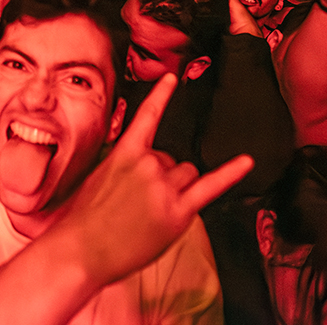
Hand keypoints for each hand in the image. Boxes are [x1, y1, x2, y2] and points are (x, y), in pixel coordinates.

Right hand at [53, 74, 253, 286]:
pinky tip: (246, 162)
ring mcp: (164, 186)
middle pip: (172, 159)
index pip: (148, 115)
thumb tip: (146, 171)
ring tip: (152, 214)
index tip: (172, 77)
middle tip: (142, 204)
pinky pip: (211, 186)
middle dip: (164, 177)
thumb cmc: (82, 220)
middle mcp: (148, 163)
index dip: (161, 94)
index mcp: (125, 152)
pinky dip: (230, 173)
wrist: (80, 248)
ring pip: (188, 175)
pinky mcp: (177, 211)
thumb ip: (123, 168)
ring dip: (178, 189)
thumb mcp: (97, 179)